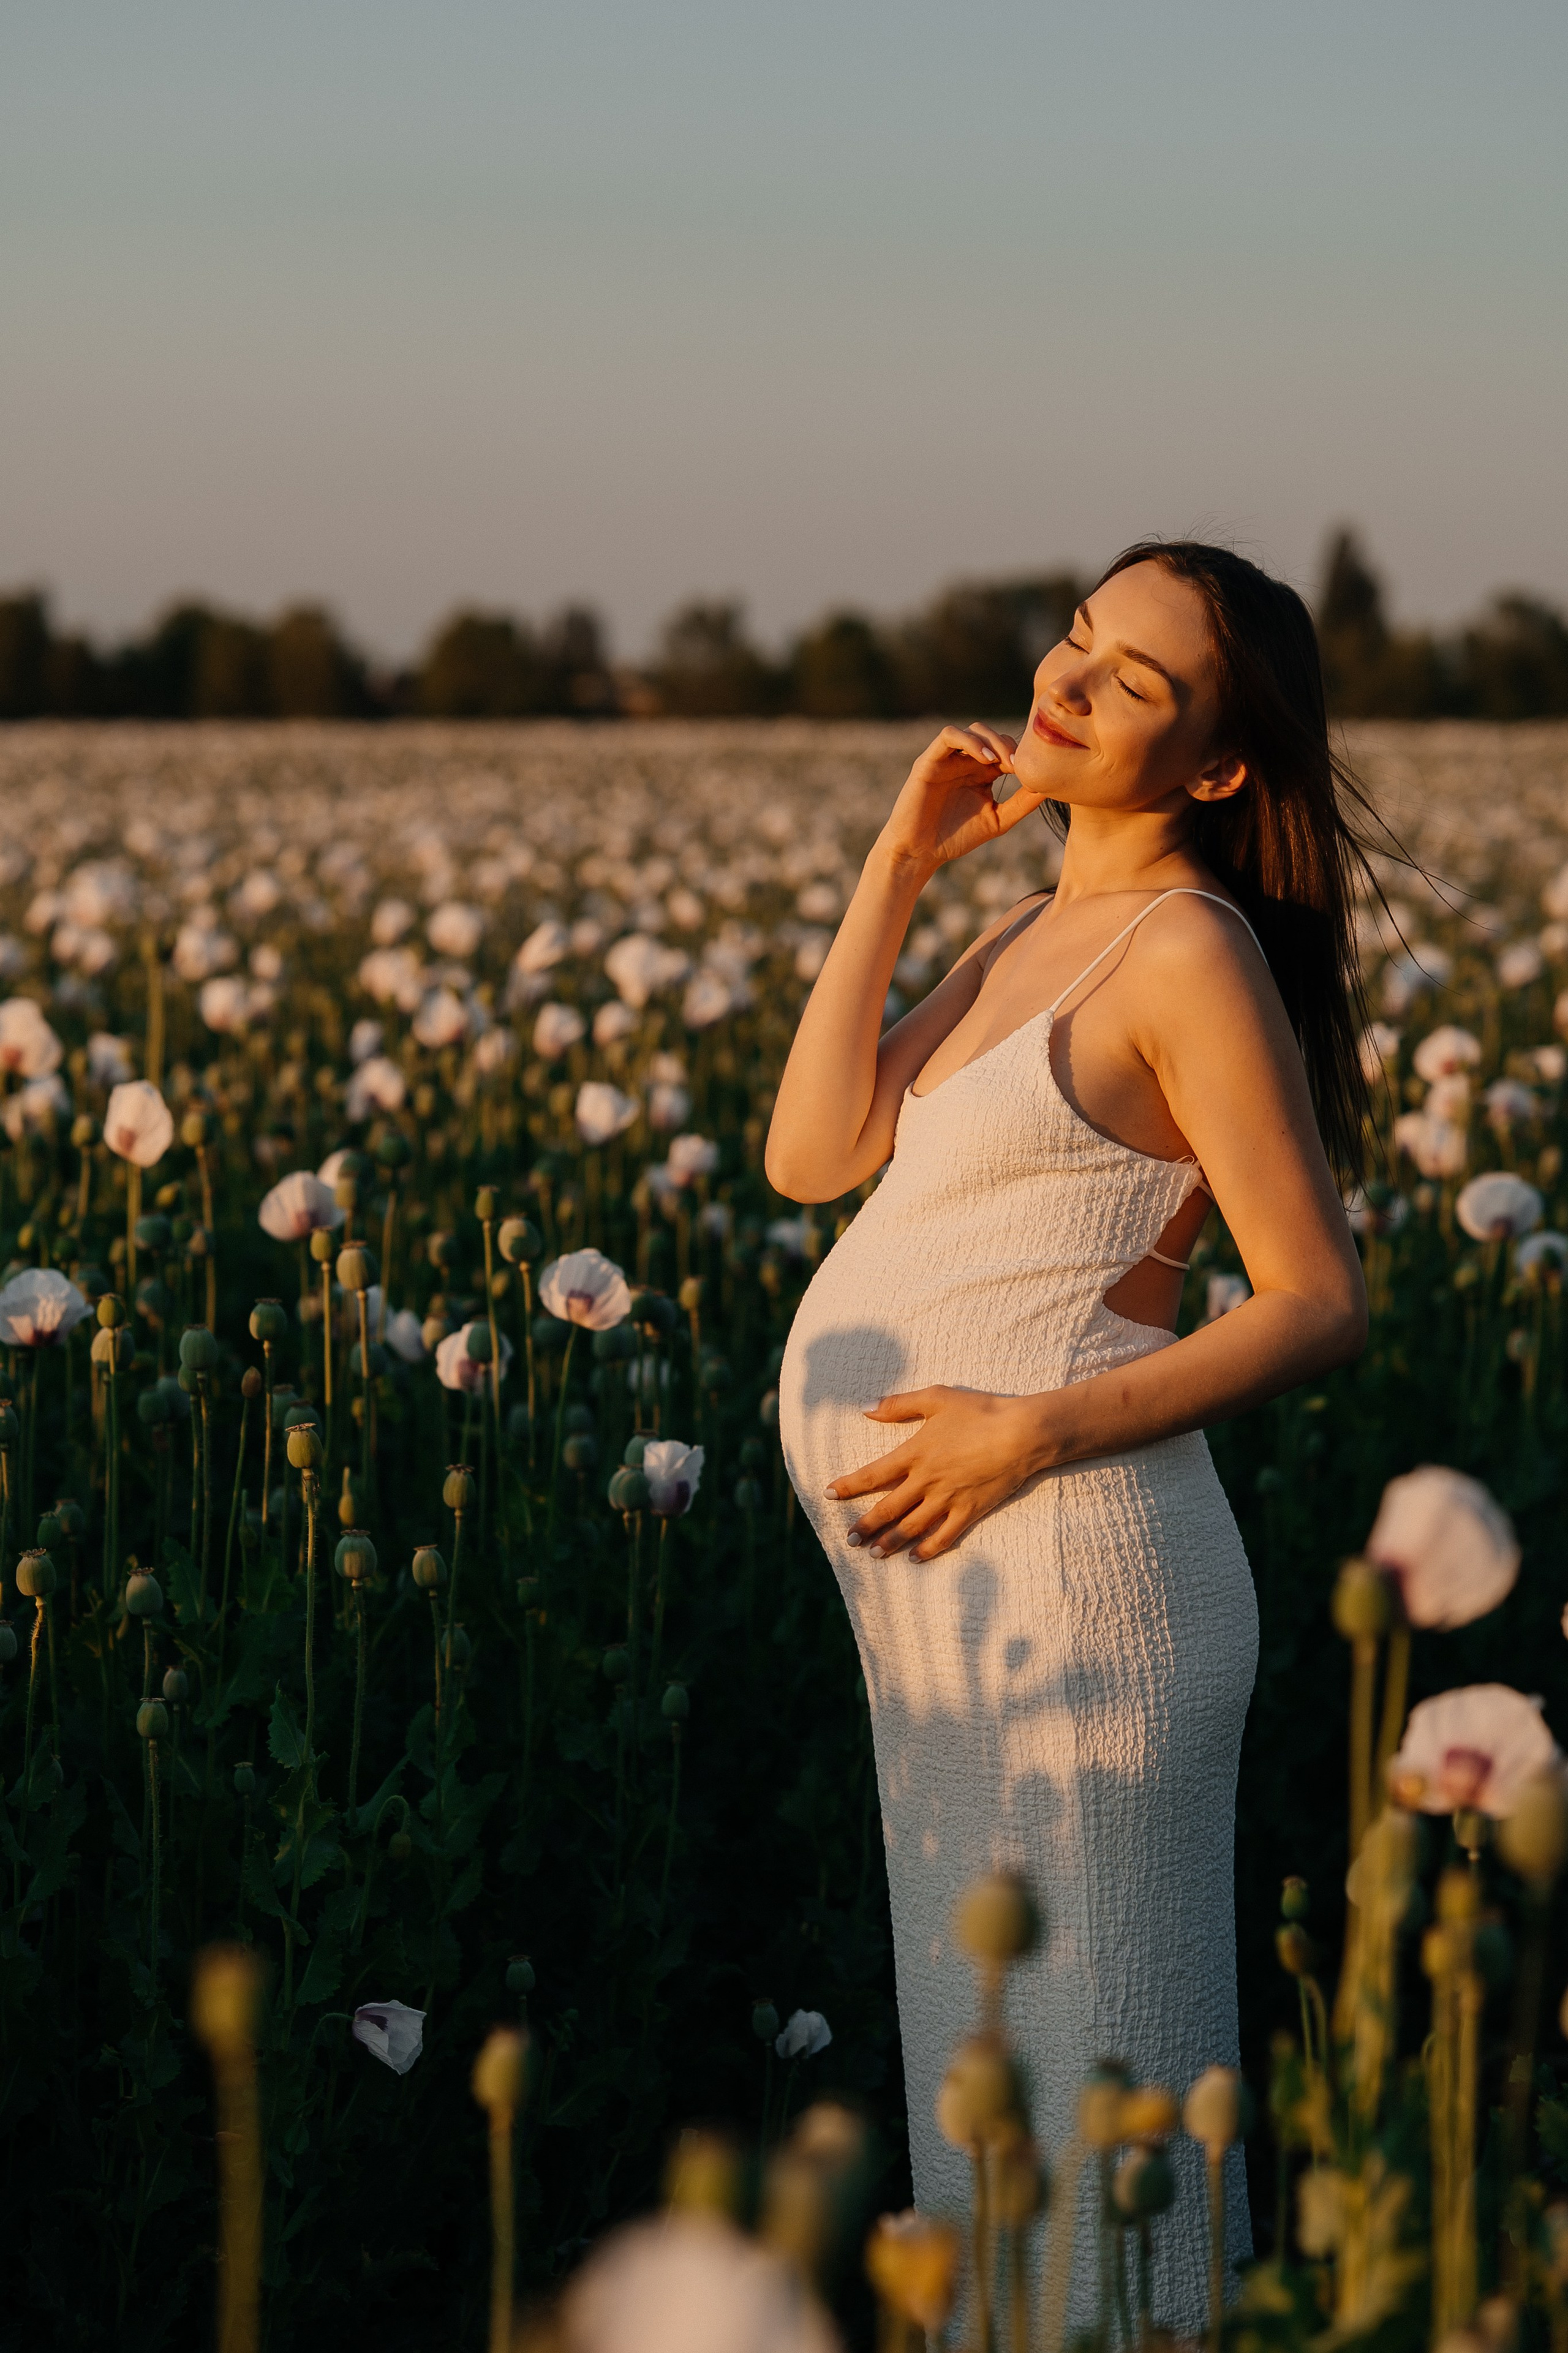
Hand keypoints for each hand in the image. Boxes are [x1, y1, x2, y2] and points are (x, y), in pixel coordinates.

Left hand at [824, 1385, 1050, 1560]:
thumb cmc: (980, 1411)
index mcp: (915, 1454)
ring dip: (890, 1542)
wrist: (1021, 1433)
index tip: (829, 1494)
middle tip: (848, 1540)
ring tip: (873, 1555)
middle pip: (888, 1509)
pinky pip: (944, 1536)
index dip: (849, 1486)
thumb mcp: (936, 1397)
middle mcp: (926, 1481)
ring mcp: (948, 1499)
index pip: (873, 1475)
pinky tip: (915, 1559)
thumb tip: (865, 1409)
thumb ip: (899, 1405)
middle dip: (865, 1526)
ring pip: (911, 1527)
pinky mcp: (970, 1511)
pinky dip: (928, 1550)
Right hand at [876, 725, 1044, 877]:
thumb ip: (1022, 803)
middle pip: (993, 734)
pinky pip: (949, 735)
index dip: (1021, 754)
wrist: (919, 852)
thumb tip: (1052, 787)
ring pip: (973, 730)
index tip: (1032, 772)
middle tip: (1019, 765)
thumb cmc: (956, 838)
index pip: (1005, 748)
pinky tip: (985, 760)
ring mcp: (947, 759)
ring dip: (992, 740)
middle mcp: (964, 761)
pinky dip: (969, 741)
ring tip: (1003, 762)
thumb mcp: (998, 820)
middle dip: (1009, 745)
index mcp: (981, 772)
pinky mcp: (929, 761)